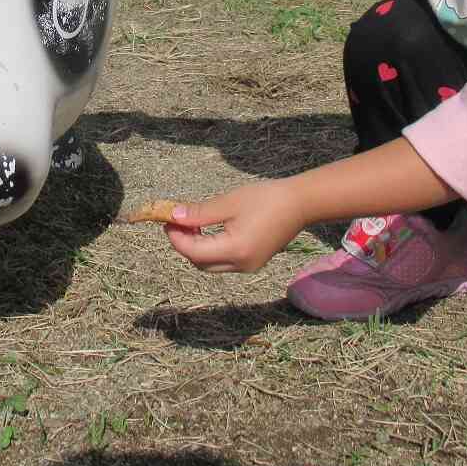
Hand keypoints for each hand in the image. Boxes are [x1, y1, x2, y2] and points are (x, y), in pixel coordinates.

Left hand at [162, 179, 308, 272]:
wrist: (300, 204)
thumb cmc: (266, 199)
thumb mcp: (229, 202)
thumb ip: (200, 212)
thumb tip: (174, 215)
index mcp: (235, 250)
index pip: (193, 252)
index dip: (176, 238)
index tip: (166, 220)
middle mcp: (241, 265)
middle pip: (200, 263)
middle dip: (184, 244)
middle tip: (175, 221)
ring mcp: (249, 266)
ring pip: (211, 265)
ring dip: (196, 248)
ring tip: (191, 224)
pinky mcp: (253, 262)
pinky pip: (224, 262)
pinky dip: (211, 249)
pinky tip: (208, 230)